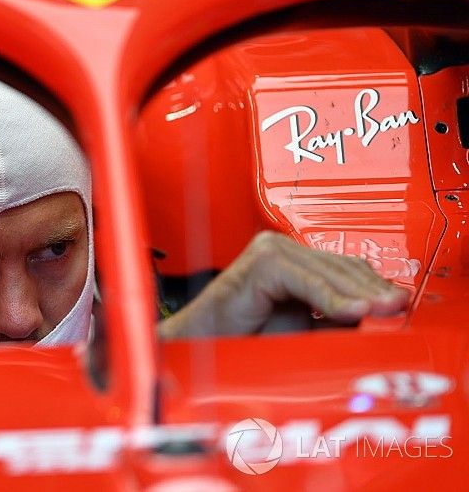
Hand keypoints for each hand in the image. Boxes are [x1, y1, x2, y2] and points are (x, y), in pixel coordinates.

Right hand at [159, 231, 409, 337]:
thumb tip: (377, 319)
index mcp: (290, 262)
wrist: (200, 349)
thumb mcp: (301, 332)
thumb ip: (333, 322)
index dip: (372, 286)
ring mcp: (269, 252)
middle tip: (399, 308)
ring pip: (327, 272)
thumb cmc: (240, 342)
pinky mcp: (261, 262)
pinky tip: (354, 312)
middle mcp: (280, 250)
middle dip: (372, 290)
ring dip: (359, 295)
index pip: (343, 267)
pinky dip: (331, 298)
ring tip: (385, 312)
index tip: (399, 305)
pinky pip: (305, 280)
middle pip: (340, 266)